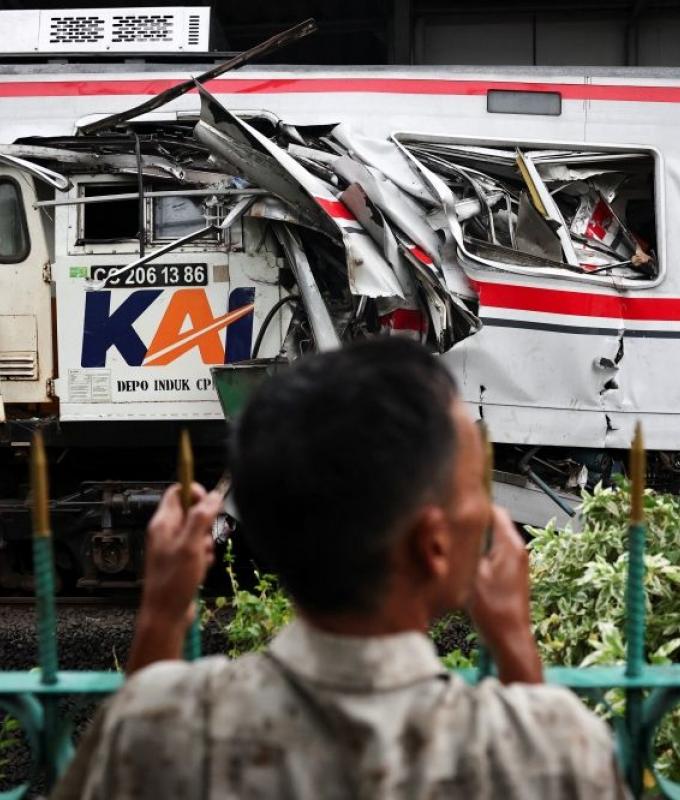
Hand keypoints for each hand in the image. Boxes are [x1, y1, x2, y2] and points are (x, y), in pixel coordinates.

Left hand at [127, 483, 221, 673]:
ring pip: (198, 532)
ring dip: (206, 543)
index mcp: (163, 523)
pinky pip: (198, 550)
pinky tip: (201, 569)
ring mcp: (172, 547)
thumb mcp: (190, 546)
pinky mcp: (180, 561)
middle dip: (205, 524)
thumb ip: (201, 518)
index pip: (178, 492)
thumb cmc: (173, 582)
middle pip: (192, 511)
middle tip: (204, 539)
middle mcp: (166, 532)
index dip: (196, 493)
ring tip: (201, 559)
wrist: (165, 616)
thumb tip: (213, 496)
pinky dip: (204, 557)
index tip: (210, 504)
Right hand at [467, 505, 541, 682]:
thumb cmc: (493, 609)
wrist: (511, 639)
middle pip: (492, 524)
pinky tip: (464, 566)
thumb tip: (455, 526)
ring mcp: (516, 562)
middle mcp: (517, 549)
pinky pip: (494, 553)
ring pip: (491, 540)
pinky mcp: (512, 573)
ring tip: (455, 549)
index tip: (454, 512)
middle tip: (449, 532)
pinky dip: (480, 554)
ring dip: (475, 542)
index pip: (494, 511)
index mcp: (510, 545)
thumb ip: (467, 547)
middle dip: (472, 526)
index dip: (474, 508)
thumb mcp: (473, 575)